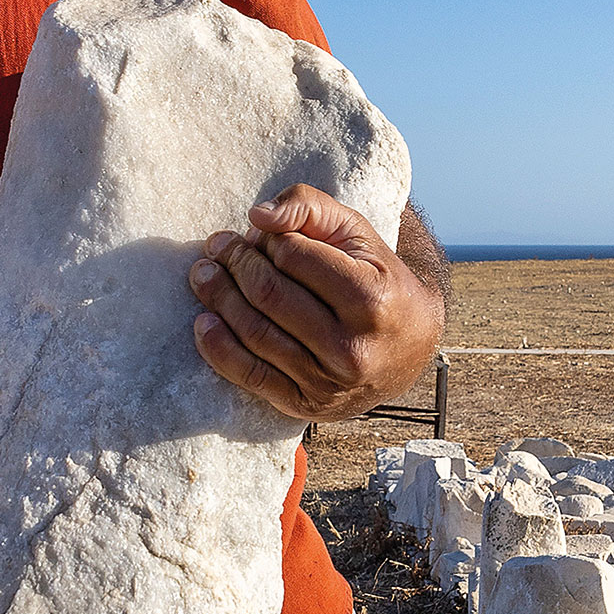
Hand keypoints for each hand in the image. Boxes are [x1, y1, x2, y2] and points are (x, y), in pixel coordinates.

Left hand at [189, 186, 443, 421]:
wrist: (410, 349)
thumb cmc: (377, 280)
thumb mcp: (356, 233)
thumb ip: (309, 208)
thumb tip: (257, 216)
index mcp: (370, 298)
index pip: (293, 257)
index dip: (266, 240)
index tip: (259, 234)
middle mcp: (352, 347)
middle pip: (269, 295)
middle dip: (234, 264)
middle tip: (217, 246)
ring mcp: (328, 382)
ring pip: (255, 334)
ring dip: (219, 299)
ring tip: (203, 274)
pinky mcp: (306, 405)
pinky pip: (250, 376)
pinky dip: (218, 348)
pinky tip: (204, 323)